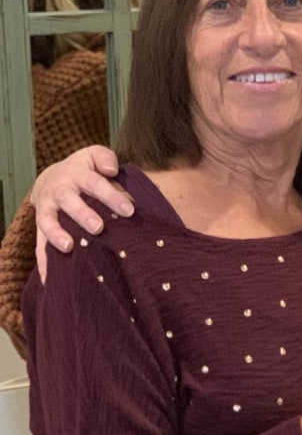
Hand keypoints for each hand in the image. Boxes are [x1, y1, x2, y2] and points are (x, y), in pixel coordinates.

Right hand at [31, 146, 132, 280]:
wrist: (50, 179)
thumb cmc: (82, 171)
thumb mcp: (92, 156)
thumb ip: (105, 158)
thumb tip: (112, 170)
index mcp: (77, 175)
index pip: (96, 184)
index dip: (111, 196)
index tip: (129, 210)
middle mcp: (60, 192)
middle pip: (70, 201)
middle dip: (83, 214)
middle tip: (98, 228)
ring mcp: (48, 209)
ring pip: (48, 221)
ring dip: (57, 235)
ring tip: (69, 247)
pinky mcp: (40, 227)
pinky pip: (40, 244)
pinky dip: (44, 261)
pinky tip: (51, 279)